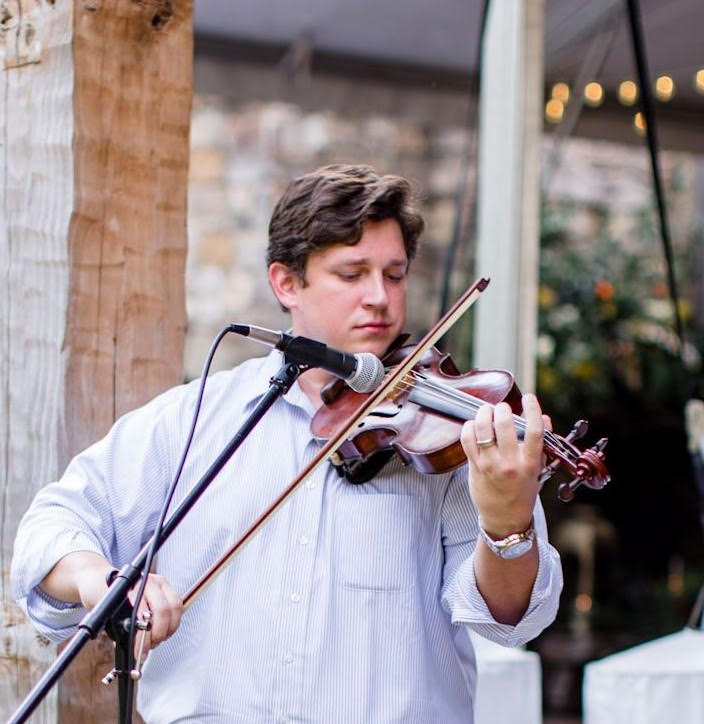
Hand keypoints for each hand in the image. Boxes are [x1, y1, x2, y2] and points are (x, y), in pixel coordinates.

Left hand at [76, 563, 182, 657]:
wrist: (105, 582)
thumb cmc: (105, 598)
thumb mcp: (107, 614)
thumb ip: (119, 630)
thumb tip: (132, 650)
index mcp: (132, 586)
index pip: (143, 612)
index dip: (142, 636)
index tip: (139, 652)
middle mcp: (149, 581)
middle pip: (163, 609)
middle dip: (158, 633)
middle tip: (149, 646)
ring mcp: (160, 582)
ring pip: (175, 607)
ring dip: (168, 628)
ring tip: (156, 640)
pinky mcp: (168, 587)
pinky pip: (177, 606)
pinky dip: (172, 622)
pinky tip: (163, 631)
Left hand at [460, 393, 550, 537]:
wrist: (504, 518)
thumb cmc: (523, 491)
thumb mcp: (538, 469)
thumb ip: (541, 443)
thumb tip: (543, 417)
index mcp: (530, 463)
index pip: (534, 431)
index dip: (532, 410)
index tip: (529, 397)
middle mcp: (510, 463)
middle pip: (504, 425)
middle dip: (502, 409)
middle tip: (501, 407)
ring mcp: (490, 465)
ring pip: (482, 429)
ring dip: (483, 414)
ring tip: (486, 411)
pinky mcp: (474, 466)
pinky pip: (467, 439)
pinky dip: (469, 427)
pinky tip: (473, 425)